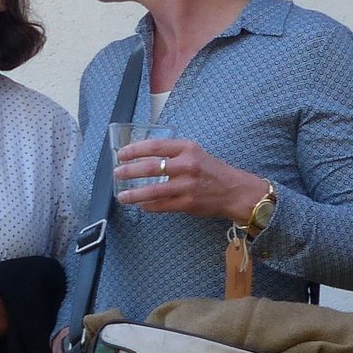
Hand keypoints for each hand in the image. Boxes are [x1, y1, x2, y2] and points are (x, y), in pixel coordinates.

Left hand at [113, 137, 265, 222]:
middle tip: (117, 173)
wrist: (236, 191)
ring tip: (122, 196)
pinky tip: (141, 205)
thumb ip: (174, 154)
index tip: (121, 154)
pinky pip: (162, 206)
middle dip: (130, 171)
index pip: (156, 146)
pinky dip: (149, 206)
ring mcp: (188, 186)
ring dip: (134, 194)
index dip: (135, 149)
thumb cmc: (213, 171)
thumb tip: (143, 157)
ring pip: (153, 191)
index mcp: (188, 149)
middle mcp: (187, 165)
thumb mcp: (196, 154)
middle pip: (151, 168)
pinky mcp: (188, 203)